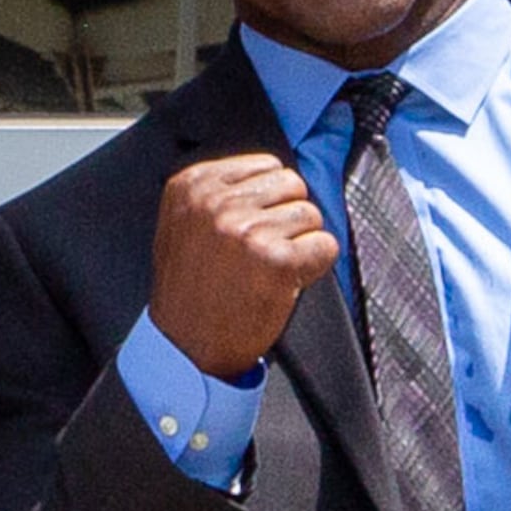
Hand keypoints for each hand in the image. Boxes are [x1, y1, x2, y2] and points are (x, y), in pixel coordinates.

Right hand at [149, 150, 339, 380]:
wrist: (185, 345)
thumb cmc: (190, 288)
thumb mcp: (185, 222)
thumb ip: (219, 191)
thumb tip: (275, 173)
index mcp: (192, 185)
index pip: (266, 165)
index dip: (269, 200)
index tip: (252, 228)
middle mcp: (217, 203)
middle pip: (292, 183)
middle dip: (287, 217)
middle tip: (262, 251)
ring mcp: (247, 230)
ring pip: (311, 214)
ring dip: (299, 243)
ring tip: (268, 269)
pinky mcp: (276, 261)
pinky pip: (325, 245)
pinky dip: (314, 266)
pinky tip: (285, 282)